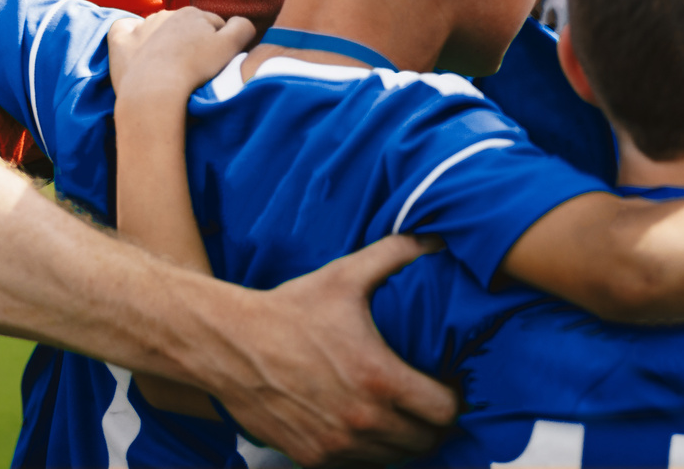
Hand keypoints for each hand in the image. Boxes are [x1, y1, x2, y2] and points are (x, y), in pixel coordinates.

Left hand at [110, 7, 255, 98]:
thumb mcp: (232, 47)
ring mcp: (141, 26)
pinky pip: (125, 30)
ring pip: (159, 30)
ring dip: (164, 42)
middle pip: (186, 28)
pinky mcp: (120, 41)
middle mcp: (166, 13)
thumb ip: (243, 27)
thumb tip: (240, 21)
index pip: (214, 26)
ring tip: (168, 69)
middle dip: (191, 43)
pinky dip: (131, 36)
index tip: (215, 65)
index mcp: (194, 13)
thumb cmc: (196, 69)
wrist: (154, 91)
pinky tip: (137, 50)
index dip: (219, 45)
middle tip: (193, 70)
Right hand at [207, 235, 459, 464]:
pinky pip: (357, 465)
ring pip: (392, 457)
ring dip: (401, 439)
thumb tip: (435, 238)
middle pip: (424, 442)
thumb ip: (398, 253)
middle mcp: (361, 420)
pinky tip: (365, 425)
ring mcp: (335, 444)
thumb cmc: (291, 310)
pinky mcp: (310, 458)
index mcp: (379, 379)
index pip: (444, 412)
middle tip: (427, 401)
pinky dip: (368, 451)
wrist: (230, 346)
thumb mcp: (346, 275)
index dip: (453, 399)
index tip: (447, 384)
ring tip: (399, 413)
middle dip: (432, 423)